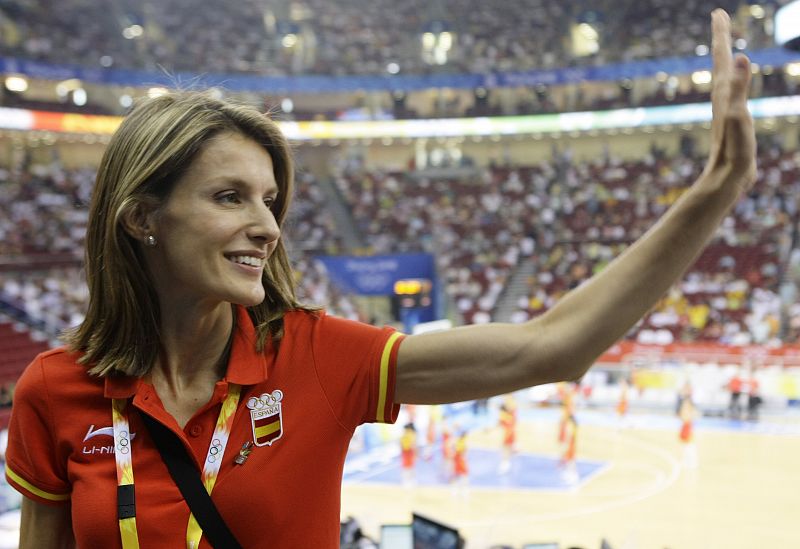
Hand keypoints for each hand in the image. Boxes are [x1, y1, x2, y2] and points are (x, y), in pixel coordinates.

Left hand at [703, 9, 756, 191]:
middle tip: (719, 16)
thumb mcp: (738, 113)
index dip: (721, 34)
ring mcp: (727, 109)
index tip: (717, 12)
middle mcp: (722, 98)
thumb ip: (739, 86)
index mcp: (723, 93)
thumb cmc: (733, 149)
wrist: (727, 178)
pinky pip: (733, 92)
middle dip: (721, 37)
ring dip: (725, 58)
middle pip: (720, 61)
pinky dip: (734, 81)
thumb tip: (739, 56)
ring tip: (726, 47)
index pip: (722, 56)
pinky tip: (734, 86)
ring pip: (725, 76)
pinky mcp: (733, 121)